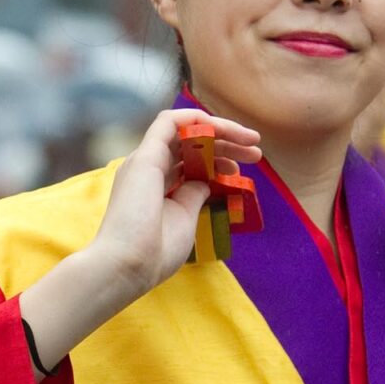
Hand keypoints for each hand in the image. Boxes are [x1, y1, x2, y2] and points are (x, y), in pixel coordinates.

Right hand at [90, 108, 261, 300]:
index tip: (240, 173)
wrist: (128, 265)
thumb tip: (206, 181)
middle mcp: (149, 170)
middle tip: (256, 153)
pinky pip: (169, 122)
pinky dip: (195, 119)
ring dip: (219, 130)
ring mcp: (145, 161)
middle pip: (191, 145)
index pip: (189, 162)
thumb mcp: (185, 219)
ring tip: (251, 140)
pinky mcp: (145, 155)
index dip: (218, 162)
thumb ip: (194, 195)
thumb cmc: (156, 252)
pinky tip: (221, 127)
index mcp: (156, 188)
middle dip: (227, 144)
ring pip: (184, 130)